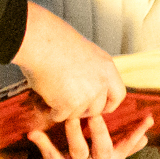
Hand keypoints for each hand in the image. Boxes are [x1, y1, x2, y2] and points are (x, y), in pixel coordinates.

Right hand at [14, 1, 124, 119]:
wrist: (41, 42)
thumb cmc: (55, 42)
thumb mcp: (86, 53)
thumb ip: (93, 72)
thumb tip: (89, 87)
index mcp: (107, 68)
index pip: (118, 95)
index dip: (108, 104)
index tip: (99, 107)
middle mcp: (101, 83)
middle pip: (97, 109)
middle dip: (83, 110)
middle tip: (67, 102)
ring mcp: (87, 95)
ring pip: (76, 114)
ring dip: (64, 108)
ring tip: (51, 91)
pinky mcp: (70, 104)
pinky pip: (60, 116)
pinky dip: (50, 110)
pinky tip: (44, 96)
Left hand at [23, 113, 151, 158]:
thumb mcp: (102, 158)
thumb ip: (123, 148)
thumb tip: (146, 139)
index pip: (126, 146)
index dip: (136, 134)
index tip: (148, 119)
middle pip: (104, 150)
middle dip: (101, 132)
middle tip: (96, 114)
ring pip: (79, 152)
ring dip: (75, 134)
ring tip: (70, 118)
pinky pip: (53, 157)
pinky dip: (43, 144)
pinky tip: (35, 134)